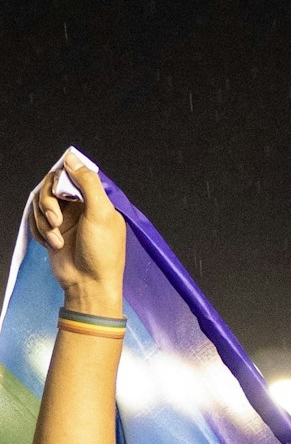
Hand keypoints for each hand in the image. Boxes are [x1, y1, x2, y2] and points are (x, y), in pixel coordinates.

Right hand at [29, 154, 125, 306]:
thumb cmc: (101, 253)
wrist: (88, 285)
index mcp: (95, 199)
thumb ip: (87, 182)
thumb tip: (72, 158)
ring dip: (44, 221)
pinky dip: (40, 231)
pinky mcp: (51, 232)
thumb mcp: (100, 213)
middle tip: (55, 219)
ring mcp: (64, 219)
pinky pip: (35, 220)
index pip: (72, 174)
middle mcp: (79, 206)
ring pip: (41, 203)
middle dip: (48, 202)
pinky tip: (53, 244)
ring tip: (57, 238)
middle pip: (52, 186)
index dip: (61, 178)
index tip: (58, 188)